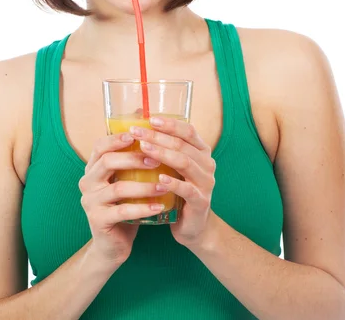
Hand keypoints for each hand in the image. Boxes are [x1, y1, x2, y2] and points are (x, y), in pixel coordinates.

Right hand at [78, 132, 164, 267]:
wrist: (112, 245)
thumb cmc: (124, 206)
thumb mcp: (125, 181)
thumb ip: (132, 162)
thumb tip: (153, 135)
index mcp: (92, 168)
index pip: (100, 146)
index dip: (118, 138)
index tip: (138, 134)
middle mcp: (87, 182)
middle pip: (108, 162)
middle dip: (134, 158)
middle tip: (157, 159)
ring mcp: (90, 202)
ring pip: (118, 188)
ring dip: (144, 186)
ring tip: (165, 186)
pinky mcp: (98, 220)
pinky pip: (123, 211)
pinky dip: (143, 208)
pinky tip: (160, 207)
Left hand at [130, 117, 215, 248]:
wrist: (192, 226)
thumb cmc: (178, 190)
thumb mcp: (172, 167)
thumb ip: (162, 147)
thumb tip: (137, 118)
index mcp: (201, 151)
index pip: (188, 131)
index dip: (170, 124)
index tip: (149, 119)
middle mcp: (207, 164)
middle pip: (182, 145)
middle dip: (158, 137)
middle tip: (137, 133)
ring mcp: (206, 183)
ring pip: (184, 163)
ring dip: (162, 154)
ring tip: (143, 149)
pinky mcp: (201, 202)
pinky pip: (187, 189)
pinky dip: (173, 183)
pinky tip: (158, 178)